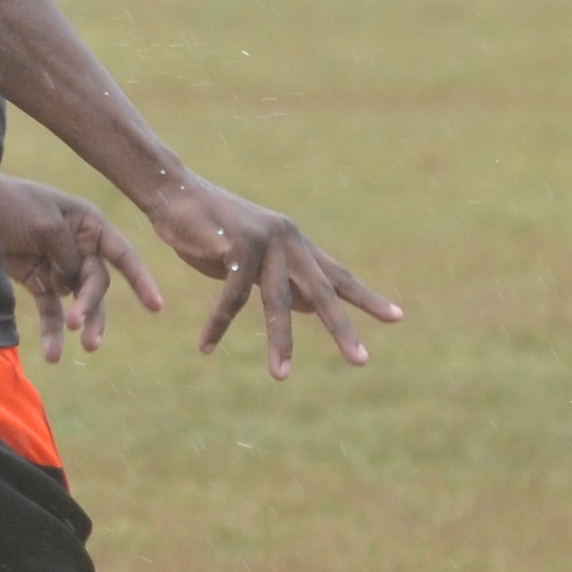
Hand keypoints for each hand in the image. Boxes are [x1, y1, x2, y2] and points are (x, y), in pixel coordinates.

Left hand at [0, 176, 155, 361]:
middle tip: (81, 328)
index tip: (156, 306)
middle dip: (91, 306)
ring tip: (82, 348)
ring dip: (79, 323)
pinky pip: (51, 309)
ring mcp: (58, 264)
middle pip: (97, 283)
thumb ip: (68, 254)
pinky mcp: (37, 280)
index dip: (141, 279)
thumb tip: (78, 283)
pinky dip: (53, 330)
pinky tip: (53, 354)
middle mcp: (79, 245)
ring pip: (78, 301)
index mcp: (88, 223)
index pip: (122, 254)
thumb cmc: (10, 204)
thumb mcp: (43, 224)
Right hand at [140, 177, 403, 380]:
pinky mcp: (237, 245)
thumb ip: (283, 280)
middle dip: (342, 329)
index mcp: (297, 245)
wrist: (174, 194)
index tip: (398, 318)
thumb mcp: (254, 259)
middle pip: (322, 293)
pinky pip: (232, 298)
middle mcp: (289, 241)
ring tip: (281, 377)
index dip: (366, 298)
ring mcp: (265, 241)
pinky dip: (217, 325)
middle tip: (361, 361)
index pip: (338, 276)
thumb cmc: (211, 230)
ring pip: (277, 301)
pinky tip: (206, 347)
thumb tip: (312, 308)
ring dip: (280, 342)